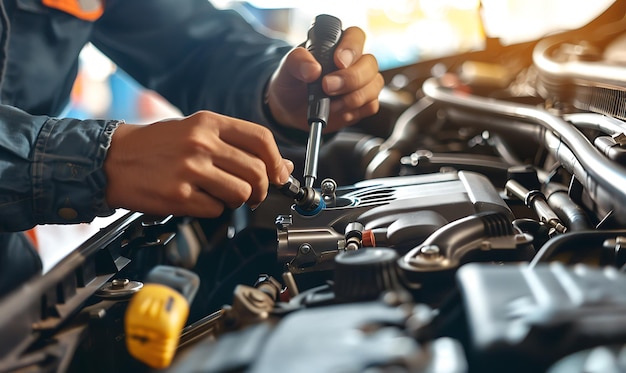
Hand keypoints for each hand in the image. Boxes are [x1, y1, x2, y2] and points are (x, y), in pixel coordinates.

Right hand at [104, 111, 293, 216]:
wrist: (112, 159)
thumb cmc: (156, 146)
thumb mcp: (196, 132)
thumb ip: (236, 145)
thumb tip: (281, 166)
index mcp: (208, 123)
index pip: (261, 139)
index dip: (276, 161)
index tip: (279, 175)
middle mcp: (201, 143)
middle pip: (257, 171)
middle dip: (261, 189)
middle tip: (253, 193)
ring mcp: (190, 170)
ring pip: (241, 194)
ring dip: (238, 201)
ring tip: (221, 195)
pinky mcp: (179, 195)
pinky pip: (216, 210)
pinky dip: (213, 210)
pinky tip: (198, 199)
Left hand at [266, 26, 383, 132]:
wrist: (291, 109)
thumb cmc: (292, 82)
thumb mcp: (287, 68)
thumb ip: (297, 61)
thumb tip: (313, 69)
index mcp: (337, 44)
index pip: (355, 36)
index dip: (351, 48)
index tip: (338, 62)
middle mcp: (354, 61)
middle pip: (370, 63)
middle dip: (351, 78)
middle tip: (328, 87)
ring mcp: (362, 82)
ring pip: (374, 85)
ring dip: (353, 98)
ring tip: (330, 105)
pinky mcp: (364, 103)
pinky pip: (371, 105)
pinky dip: (355, 111)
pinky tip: (338, 112)